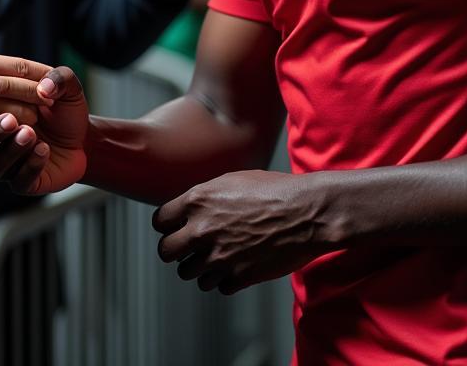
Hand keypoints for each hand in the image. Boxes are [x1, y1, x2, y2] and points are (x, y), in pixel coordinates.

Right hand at [0, 0, 54, 132]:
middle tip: (56, 97)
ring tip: (40, 113)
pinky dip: (14, 129)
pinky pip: (2, 129)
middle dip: (45, 95)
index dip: (44, 72)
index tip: (57, 74)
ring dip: (31, 113)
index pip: (23, 66)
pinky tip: (19, 128)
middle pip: (29, 91)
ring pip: (21, 114)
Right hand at [0, 66, 89, 194]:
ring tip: (30, 133)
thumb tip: (45, 86)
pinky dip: (31, 164)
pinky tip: (43, 150)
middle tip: (10, 119)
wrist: (82, 138)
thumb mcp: (65, 88)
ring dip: (10, 149)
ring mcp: (7, 166)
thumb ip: (58, 79)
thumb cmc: (63, 110)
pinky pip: (20, 180)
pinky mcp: (24, 183)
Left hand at [153, 170, 325, 293]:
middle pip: (166, 252)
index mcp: (198, 201)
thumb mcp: (231, 181)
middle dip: (176, 250)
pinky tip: (237, 265)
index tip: (175, 228)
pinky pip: (218, 287)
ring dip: (200, 267)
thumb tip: (189, 210)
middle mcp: (202, 230)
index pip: (159, 221)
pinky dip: (225, 279)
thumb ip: (205, 197)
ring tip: (217, 256)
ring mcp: (219, 257)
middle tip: (189, 247)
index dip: (167, 225)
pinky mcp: (239, 277)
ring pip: (189, 274)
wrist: (307, 212)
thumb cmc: (274, 190)